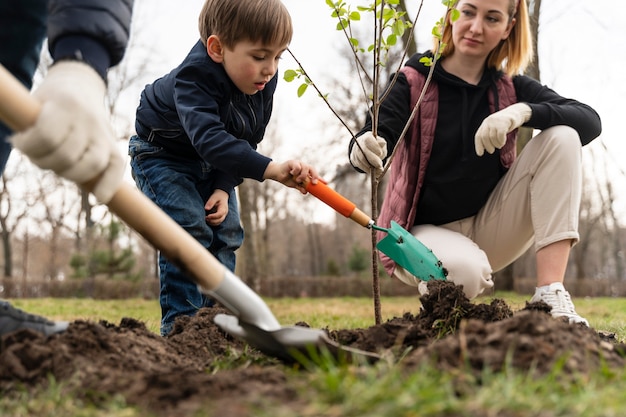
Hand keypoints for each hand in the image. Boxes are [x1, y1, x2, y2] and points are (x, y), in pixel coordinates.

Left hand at [10, 61, 123, 202]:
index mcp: (66, 104)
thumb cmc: (50, 100)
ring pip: (91, 165)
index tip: (18, 141)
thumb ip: (30, 125)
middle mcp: (89, 120)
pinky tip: (98, 197)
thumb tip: (20, 146)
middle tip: (36, 156)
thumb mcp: (35, 102)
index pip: (47, 136)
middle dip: (45, 162)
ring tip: (57, 167)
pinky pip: (116, 169)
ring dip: (69, 174)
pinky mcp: (114, 145)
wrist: (80, 85)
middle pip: (67, 156)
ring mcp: (104, 133)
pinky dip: (108, 185)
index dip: (28, 146)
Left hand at [205, 189, 228, 225]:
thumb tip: (206, 209)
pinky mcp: (220, 217)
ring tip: (205, 219)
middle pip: (219, 220)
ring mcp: (223, 216)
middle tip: (205, 218)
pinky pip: (216, 222)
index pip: (220, 214)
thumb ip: (210, 202)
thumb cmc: (218, 196)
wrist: (221, 196)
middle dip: (212, 221)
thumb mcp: (214, 197)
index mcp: (223, 208)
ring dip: (211, 222)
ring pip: (218, 222)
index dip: (213, 216)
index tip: (207, 216)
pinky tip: (207, 220)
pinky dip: (212, 223)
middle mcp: (224, 213)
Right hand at [263, 160, 320, 193]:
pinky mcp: (292, 162)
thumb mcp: (295, 185)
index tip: (326, 183)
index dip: (320, 179)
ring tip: (298, 180)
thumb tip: (305, 192)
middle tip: (314, 183)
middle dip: (315, 176)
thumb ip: (300, 187)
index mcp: (305, 173)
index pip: (314, 175)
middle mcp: (303, 167)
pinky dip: (296, 171)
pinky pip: (297, 166)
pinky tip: (292, 173)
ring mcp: (298, 164)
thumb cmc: (287, 178)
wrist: (277, 174)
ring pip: (306, 167)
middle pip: (312, 169)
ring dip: (303, 175)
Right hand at [349, 131, 386, 174]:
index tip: (380, 153)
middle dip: (372, 159)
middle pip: (363, 152)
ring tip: (380, 170)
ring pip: (361, 161)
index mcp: (366, 137)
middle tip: (380, 165)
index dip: (374, 146)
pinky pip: (360, 166)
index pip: (368, 140)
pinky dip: (368, 170)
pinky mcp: (353, 160)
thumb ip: (382, 143)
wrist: (366, 147)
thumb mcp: (380, 142)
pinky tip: (375, 172)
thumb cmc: (376, 145)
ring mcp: (354, 152)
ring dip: (371, 167)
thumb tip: (383, 143)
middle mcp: (358, 144)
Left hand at [474, 103, 531, 155]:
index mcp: (485, 124)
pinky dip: (501, 141)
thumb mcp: (494, 128)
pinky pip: (500, 135)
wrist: (516, 112)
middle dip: (488, 146)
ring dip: (496, 144)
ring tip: (500, 145)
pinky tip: (503, 142)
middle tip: (492, 151)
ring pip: (492, 137)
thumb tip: (486, 148)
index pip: (478, 136)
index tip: (480, 154)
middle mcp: (488, 121)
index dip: (478, 146)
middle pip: (484, 137)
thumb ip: (489, 135)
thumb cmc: (505, 124)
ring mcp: (496, 121)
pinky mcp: (504, 122)